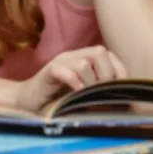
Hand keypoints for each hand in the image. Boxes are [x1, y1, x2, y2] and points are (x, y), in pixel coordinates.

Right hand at [14, 45, 128, 111]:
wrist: (27, 101)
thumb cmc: (58, 100)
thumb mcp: (84, 94)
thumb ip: (100, 91)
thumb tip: (125, 101)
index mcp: (86, 58)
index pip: (110, 55)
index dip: (119, 71)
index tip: (120, 91)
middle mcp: (74, 56)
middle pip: (100, 52)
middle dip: (105, 75)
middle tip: (101, 94)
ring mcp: (61, 62)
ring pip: (84, 62)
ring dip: (90, 82)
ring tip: (87, 96)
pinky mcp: (48, 71)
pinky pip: (64, 70)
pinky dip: (73, 82)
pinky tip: (75, 94)